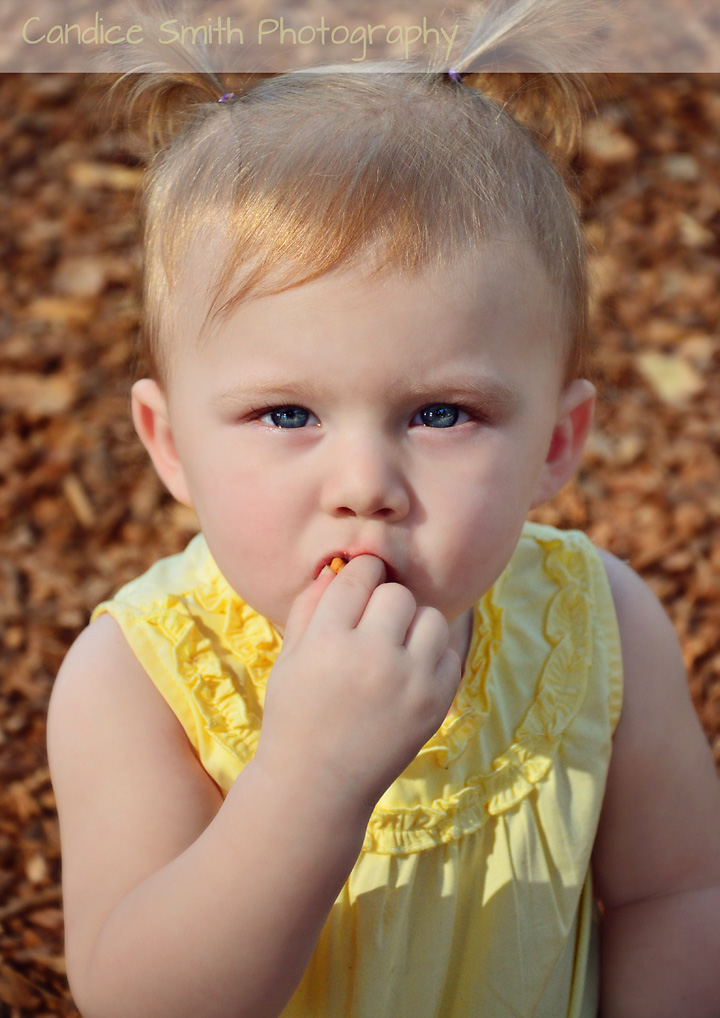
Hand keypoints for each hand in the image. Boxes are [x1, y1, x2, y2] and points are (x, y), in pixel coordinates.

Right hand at [254, 556, 461, 814]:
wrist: (318, 785)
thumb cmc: (296, 714)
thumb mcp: (289, 658)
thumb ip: (310, 606)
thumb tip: (339, 566)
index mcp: (328, 641)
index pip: (358, 576)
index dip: (359, 574)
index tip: (359, 583)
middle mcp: (371, 656)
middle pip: (397, 594)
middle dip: (384, 602)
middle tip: (372, 623)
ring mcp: (409, 681)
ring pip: (430, 618)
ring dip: (412, 626)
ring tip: (394, 646)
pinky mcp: (435, 703)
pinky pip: (449, 654)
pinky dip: (432, 657)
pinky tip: (408, 672)